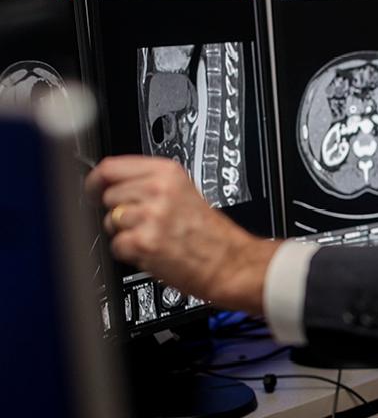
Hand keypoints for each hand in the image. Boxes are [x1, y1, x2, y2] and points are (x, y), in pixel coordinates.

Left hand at [85, 155, 277, 313]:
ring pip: (110, 221)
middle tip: (143, 222)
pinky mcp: (145, 243)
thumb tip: (111, 183)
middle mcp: (158, 190)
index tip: (93, 188)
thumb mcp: (185, 192)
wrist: (230, 262)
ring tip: (152, 237)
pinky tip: (152, 251)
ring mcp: (151, 216)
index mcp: (168, 173)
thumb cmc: (212, 234)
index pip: (111, 167)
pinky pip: (117, 246)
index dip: (96, 180)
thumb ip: (151, 183)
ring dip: (125, 233)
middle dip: (118, 211)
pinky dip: (129, 253)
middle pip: (108, 195)